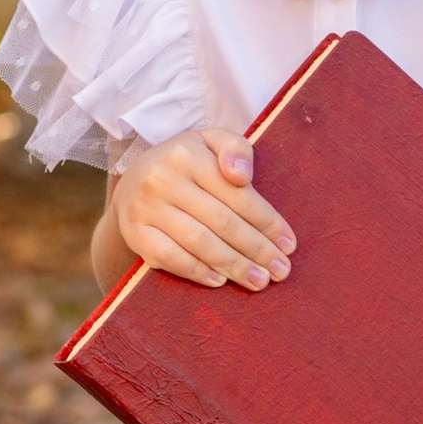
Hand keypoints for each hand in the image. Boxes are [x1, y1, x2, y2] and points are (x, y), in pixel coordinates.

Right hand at [112, 127, 293, 289]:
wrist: (134, 181)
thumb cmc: (186, 164)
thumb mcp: (211, 142)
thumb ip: (235, 149)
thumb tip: (242, 177)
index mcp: (187, 154)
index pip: (236, 194)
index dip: (267, 222)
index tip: (289, 244)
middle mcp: (162, 179)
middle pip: (221, 221)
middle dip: (256, 249)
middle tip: (280, 270)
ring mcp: (145, 209)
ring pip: (198, 242)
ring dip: (233, 265)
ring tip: (259, 281)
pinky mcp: (135, 234)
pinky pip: (170, 258)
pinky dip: (197, 271)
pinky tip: (220, 280)